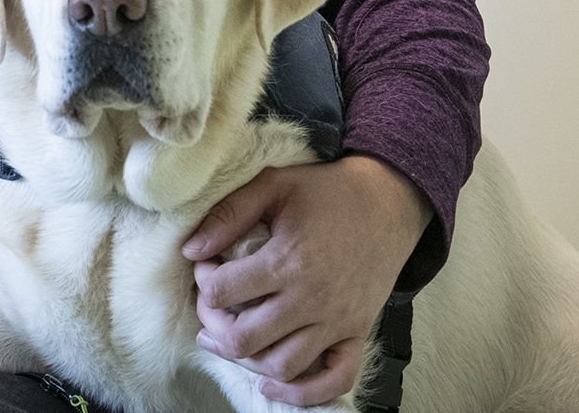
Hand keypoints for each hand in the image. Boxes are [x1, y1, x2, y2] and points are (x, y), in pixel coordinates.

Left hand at [183, 155, 430, 406]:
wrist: (388, 202)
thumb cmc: (327, 192)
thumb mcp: (273, 186)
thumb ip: (228, 215)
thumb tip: (191, 250)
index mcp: (286, 261)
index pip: (222, 292)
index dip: (204, 281)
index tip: (208, 266)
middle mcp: (310, 300)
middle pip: (244, 339)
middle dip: (215, 324)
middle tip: (213, 305)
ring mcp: (336, 322)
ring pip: (280, 366)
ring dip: (247, 358)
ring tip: (232, 335)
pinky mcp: (357, 334)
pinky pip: (332, 381)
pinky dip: (301, 393)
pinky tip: (272, 385)